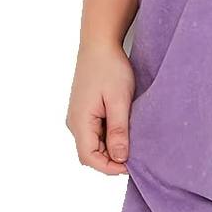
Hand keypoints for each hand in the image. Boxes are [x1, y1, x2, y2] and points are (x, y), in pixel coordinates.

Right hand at [66, 40, 134, 174]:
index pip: (89, 158)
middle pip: (90, 153)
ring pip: (94, 143)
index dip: (109, 167)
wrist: (99, 44)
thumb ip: (118, 130)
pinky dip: (109, 135)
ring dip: (111, 146)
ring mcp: (79, 116)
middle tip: (136, 154)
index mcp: (79, 122)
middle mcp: (75, 122)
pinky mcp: (85, 110)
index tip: (131, 166)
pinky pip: (95, 131)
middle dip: (111, 158)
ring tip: (133, 139)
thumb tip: (120, 158)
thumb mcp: (119, 100)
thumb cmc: (109, 68)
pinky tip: (125, 127)